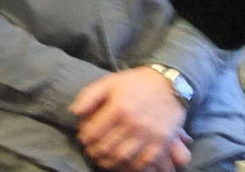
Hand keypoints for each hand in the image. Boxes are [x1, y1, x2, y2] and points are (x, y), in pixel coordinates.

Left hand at [70, 67, 189, 171]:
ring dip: (109, 162)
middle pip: (106, 148)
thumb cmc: (137, 83)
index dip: (84, 138)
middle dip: (94, 152)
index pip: (93, 133)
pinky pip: (143, 163)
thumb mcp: (111, 81)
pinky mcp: (162, 143)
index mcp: (119, 107)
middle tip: (92, 151)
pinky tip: (124, 162)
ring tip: (104, 159)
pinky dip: (130, 167)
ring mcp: (149, 135)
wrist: (170, 83)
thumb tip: (74, 112)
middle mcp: (133, 122)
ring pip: (122, 159)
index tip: (84, 138)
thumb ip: (90, 95)